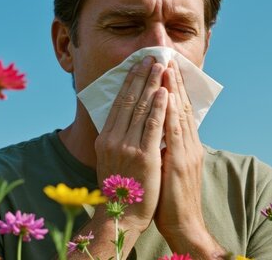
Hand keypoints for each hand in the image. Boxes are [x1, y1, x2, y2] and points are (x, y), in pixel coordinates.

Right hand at [94, 56, 166, 231]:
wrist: (123, 214)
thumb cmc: (121, 187)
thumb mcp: (111, 159)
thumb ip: (117, 138)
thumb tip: (125, 117)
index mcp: (105, 138)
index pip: (119, 103)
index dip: (130, 81)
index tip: (138, 65)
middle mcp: (114, 139)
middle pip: (130, 100)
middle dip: (142, 76)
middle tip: (152, 58)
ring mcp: (128, 147)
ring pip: (143, 108)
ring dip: (153, 84)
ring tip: (161, 67)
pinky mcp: (145, 156)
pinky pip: (154, 126)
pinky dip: (160, 107)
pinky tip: (166, 92)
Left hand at [155, 61, 223, 256]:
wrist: (184, 224)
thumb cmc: (172, 199)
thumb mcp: (171, 168)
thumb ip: (168, 148)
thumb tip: (156, 132)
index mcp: (186, 145)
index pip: (179, 110)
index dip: (173, 88)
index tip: (165, 68)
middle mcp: (189, 144)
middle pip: (180, 106)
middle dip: (173, 81)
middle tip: (165, 57)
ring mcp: (186, 152)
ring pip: (178, 113)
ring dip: (172, 88)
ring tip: (165, 67)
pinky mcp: (181, 162)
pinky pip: (173, 131)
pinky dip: (169, 111)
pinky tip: (164, 96)